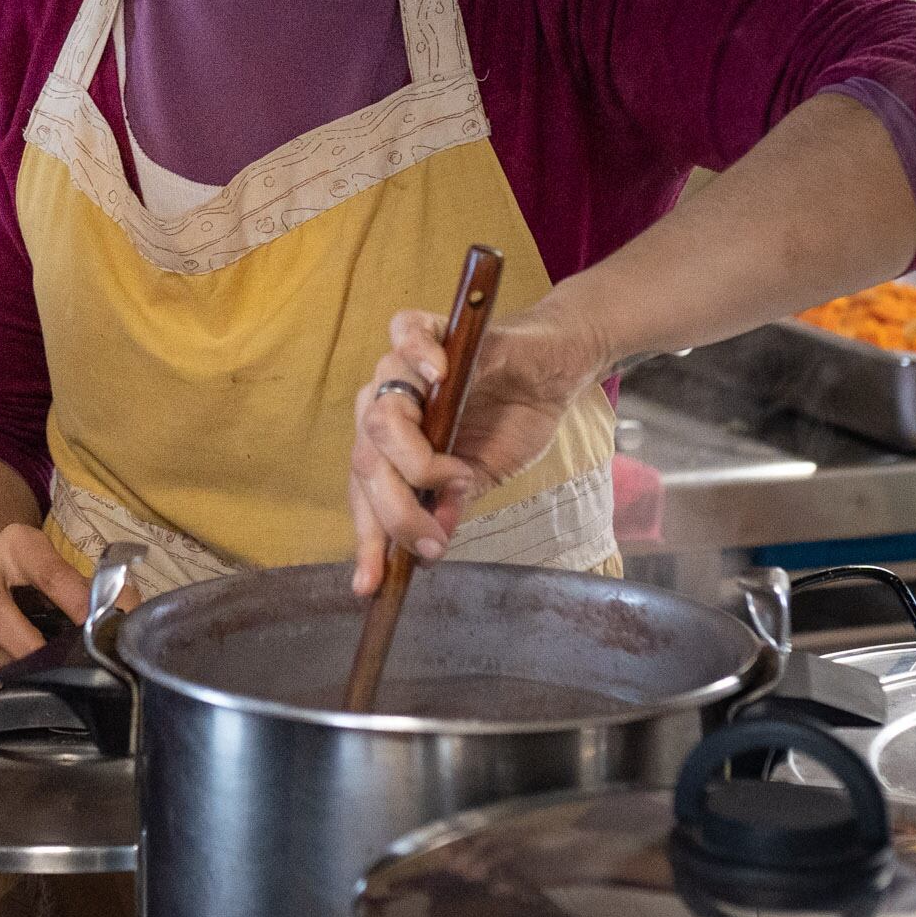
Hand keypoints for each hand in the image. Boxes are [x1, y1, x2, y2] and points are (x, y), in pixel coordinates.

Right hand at [0, 522, 92, 687]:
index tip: (93, 629)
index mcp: (19, 544)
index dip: (74, 603)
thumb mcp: (66, 569)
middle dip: (25, 644)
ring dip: (8, 666)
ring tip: (34, 677)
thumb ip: (98, 592)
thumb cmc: (37, 576)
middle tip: (53, 668)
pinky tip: (10, 680)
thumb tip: (128, 620)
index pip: (49, 573)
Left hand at [347, 302, 606, 595]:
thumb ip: (447, 505)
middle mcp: (384, 406)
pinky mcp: (430, 330)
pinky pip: (404, 334)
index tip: (370, 586)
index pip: (365, 495)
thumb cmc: (509, 423)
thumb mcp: (479, 478)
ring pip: (379, 417)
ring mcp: (401, 369)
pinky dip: (418, 356)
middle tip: (433, 542)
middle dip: (396, 513)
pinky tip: (440, 379)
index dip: (368, 540)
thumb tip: (431, 544)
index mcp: (388, 446)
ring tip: (458, 477)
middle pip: (366, 463)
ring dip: (416, 461)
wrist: (550, 372)